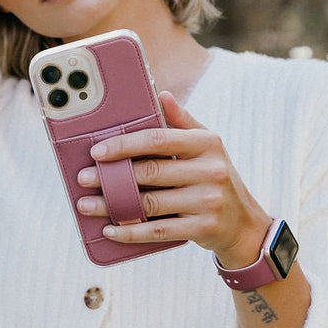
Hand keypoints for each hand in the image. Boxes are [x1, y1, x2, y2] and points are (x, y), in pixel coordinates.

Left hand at [75, 91, 270, 266]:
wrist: (244, 223)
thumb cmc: (214, 176)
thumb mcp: (207, 145)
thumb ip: (182, 121)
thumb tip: (161, 94)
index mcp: (207, 143)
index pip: (158, 139)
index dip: (124, 145)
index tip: (97, 151)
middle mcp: (210, 170)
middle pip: (150, 172)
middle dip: (111, 176)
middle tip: (83, 178)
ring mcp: (208, 201)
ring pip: (149, 203)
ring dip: (113, 206)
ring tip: (87, 205)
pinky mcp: (203, 228)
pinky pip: (158, 230)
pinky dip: (130, 232)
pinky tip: (110, 230)